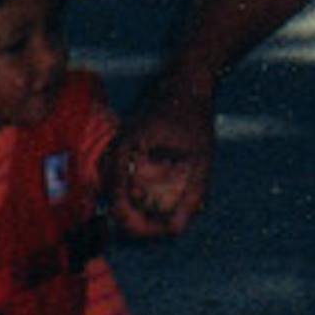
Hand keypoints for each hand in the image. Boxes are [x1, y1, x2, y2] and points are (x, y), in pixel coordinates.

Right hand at [109, 73, 216, 237]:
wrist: (187, 82)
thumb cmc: (193, 116)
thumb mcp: (200, 158)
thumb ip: (191, 195)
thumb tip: (176, 231)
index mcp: (125, 151)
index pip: (118, 202)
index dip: (137, 225)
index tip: (161, 232)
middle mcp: (114, 151)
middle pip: (115, 200)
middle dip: (139, 220)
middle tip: (166, 229)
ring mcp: (116, 149)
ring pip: (118, 192)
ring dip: (138, 208)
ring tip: (165, 215)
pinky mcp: (124, 149)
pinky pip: (124, 180)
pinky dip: (140, 193)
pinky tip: (162, 196)